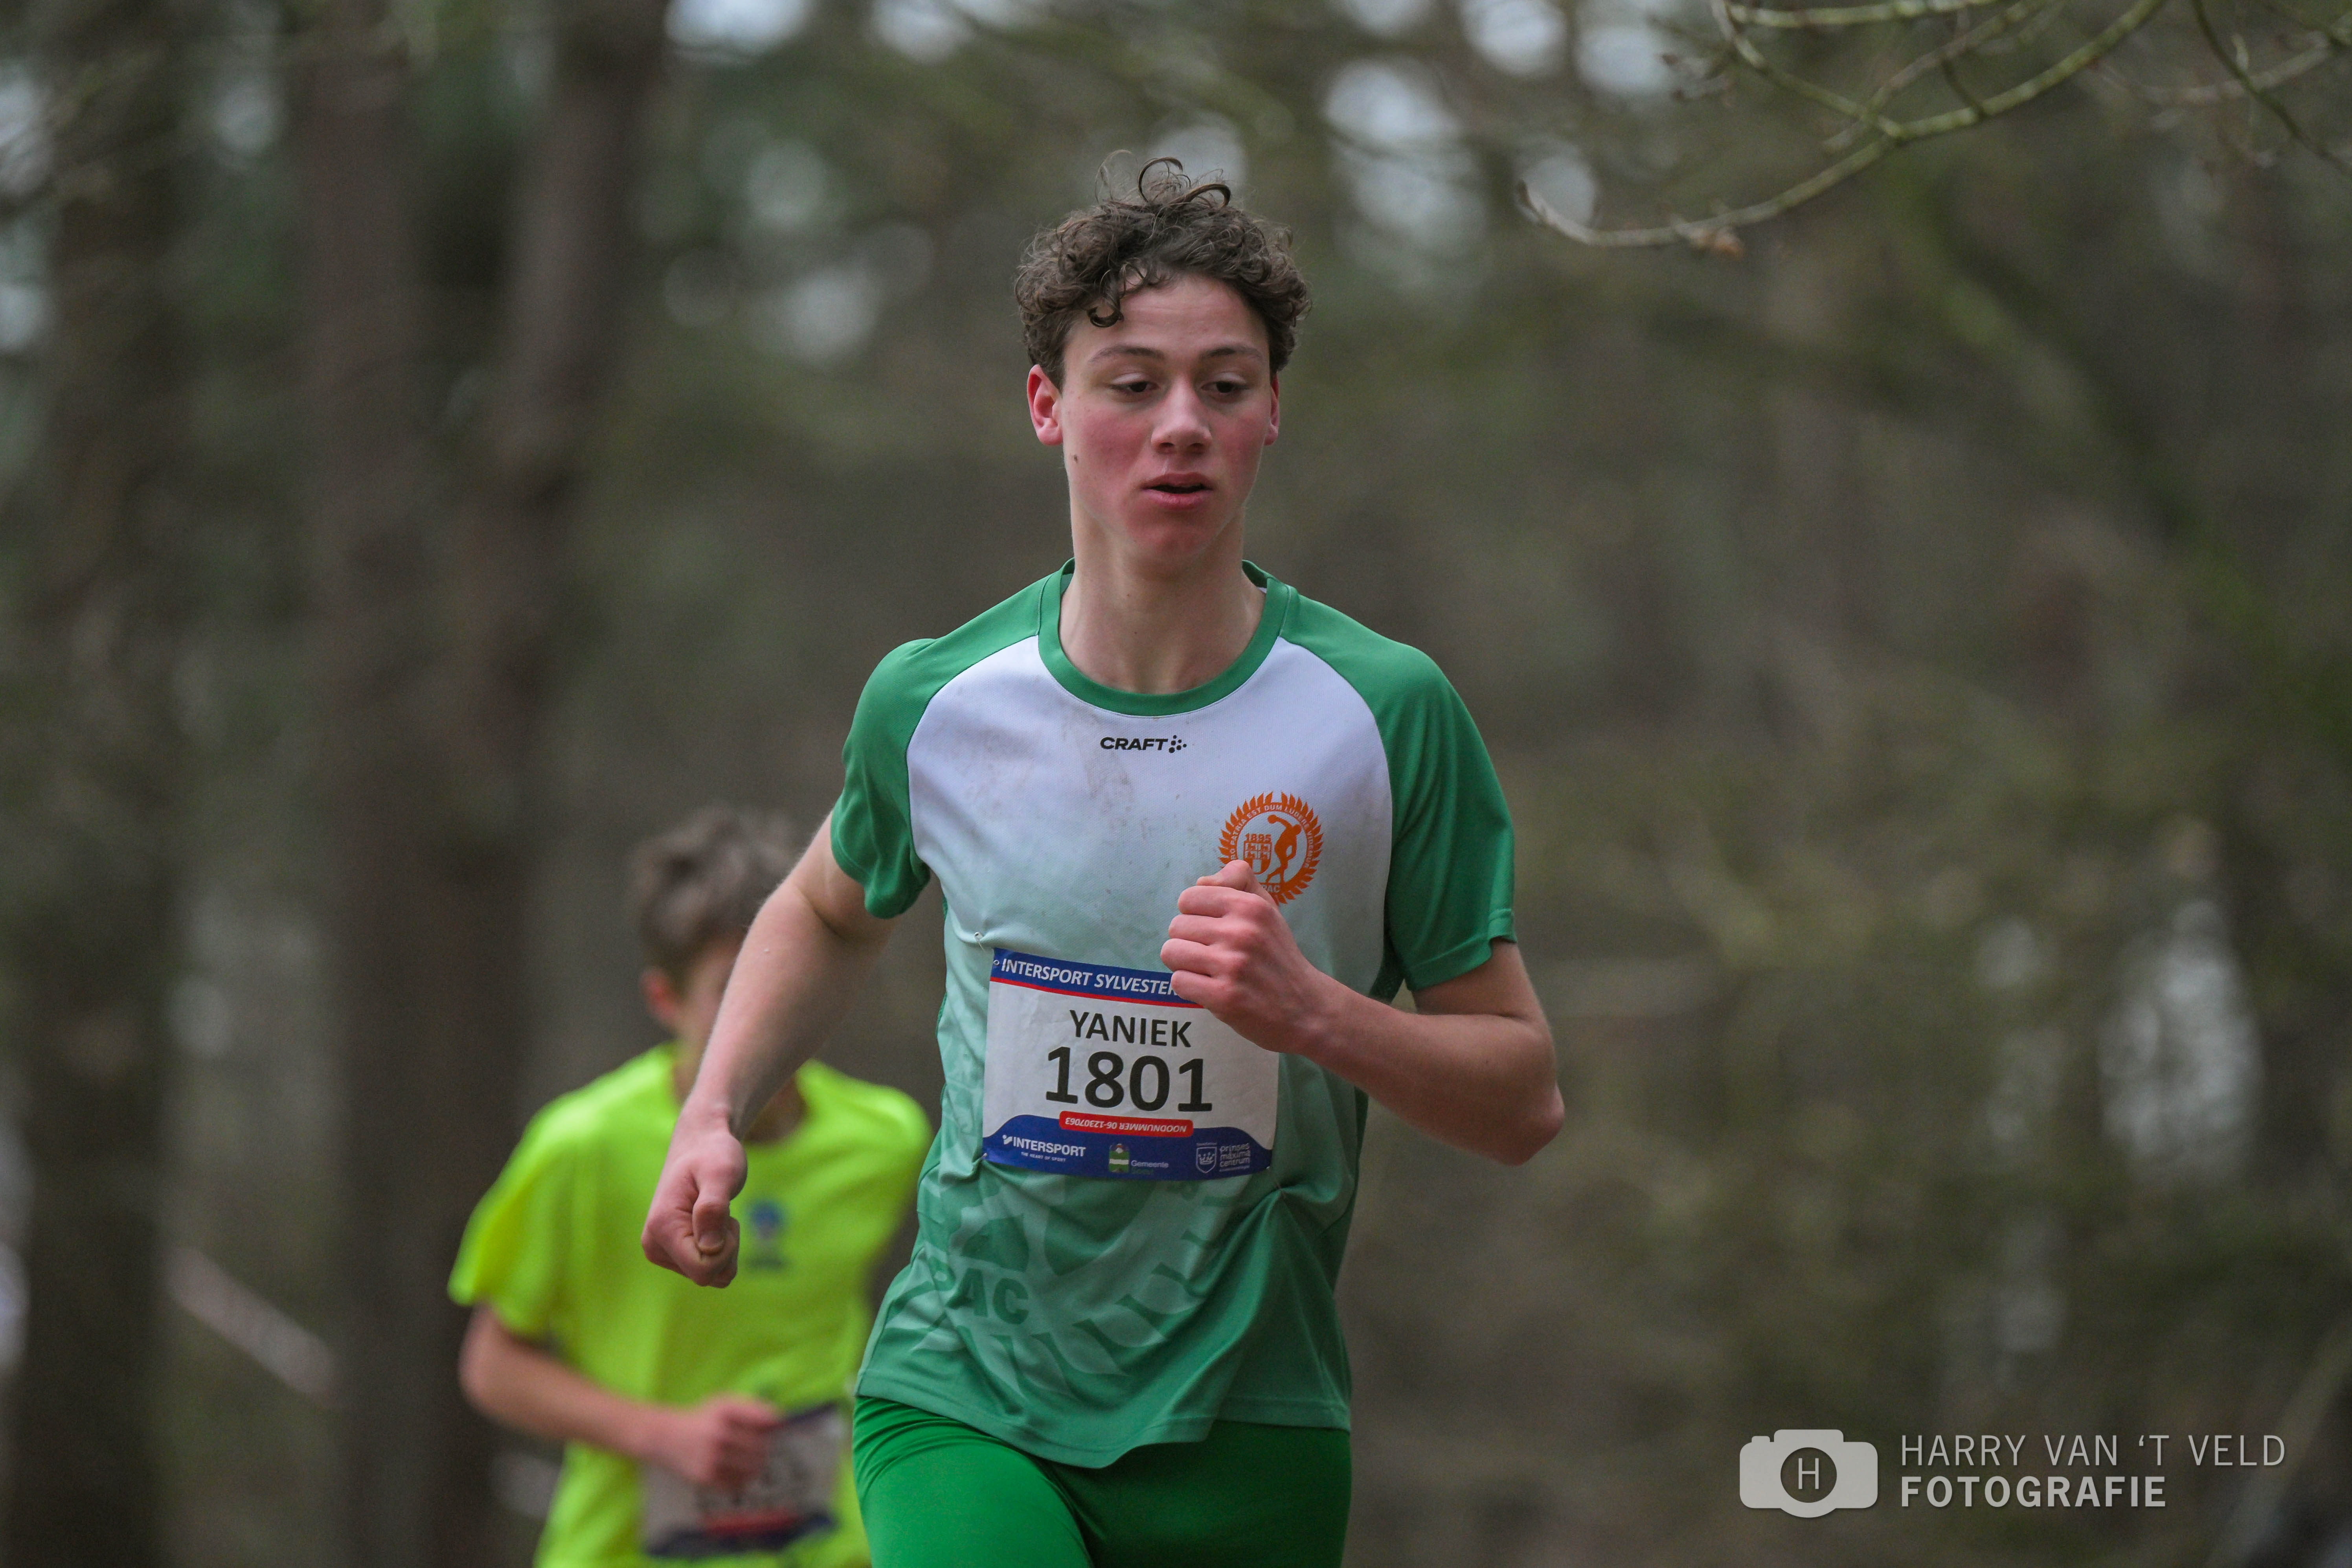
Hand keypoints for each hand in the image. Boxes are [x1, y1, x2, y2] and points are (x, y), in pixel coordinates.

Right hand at [640, 1394, 781, 1491]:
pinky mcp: (705, 1477)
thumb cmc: (702, 1419)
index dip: (773, 1424)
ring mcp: (711, 1457)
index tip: (774, 1426)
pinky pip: (738, 1483)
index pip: (764, 1418)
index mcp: (725, 1409)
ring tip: (753, 1460)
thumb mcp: (724, 1403)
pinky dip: (744, 1479)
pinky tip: (739, 1471)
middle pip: (761, 1446)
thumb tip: (779, 1421)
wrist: (665, 1437)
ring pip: (752, 1467)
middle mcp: (718, 1432)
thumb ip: (752, 1408)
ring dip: (758, 1465)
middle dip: (765, 1447)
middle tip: (761, 1447)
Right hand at [641, 1108, 746, 1285]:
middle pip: (706, 1276)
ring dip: (723, 1248)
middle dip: (726, 1249)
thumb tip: (709, 1248)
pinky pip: (707, 1268)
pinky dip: (718, 1249)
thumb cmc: (713, 1155)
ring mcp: (661, 1251)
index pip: (703, 1271)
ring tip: (716, 1214)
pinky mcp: (671, 1252)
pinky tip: (711, 1223)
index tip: (727, 1218)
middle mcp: (654, 1245)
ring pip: (709, 1275)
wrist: (701, 1144)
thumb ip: (714, 1208)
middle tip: (723, 1213)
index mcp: (662, 1228)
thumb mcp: (721, 1173)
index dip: (726, 1250)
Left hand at [1160, 860, 1346, 1055]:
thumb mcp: (1267, 909)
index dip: (1194, 915)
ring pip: (1171, 952)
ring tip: (1208, 971)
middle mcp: (1241, 932)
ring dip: (1184, 964)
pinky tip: (1212, 989)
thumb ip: (1238, 882)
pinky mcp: (1223, 997)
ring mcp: (1232, 965)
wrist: (1305, 1008)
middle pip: (1176, 926)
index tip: (1212, 929)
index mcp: (1250, 906)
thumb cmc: (1278, 956)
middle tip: (1213, 955)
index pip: (1188, 898)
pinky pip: (1178, 981)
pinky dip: (1190, 987)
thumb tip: (1201, 881)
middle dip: (1189, 941)